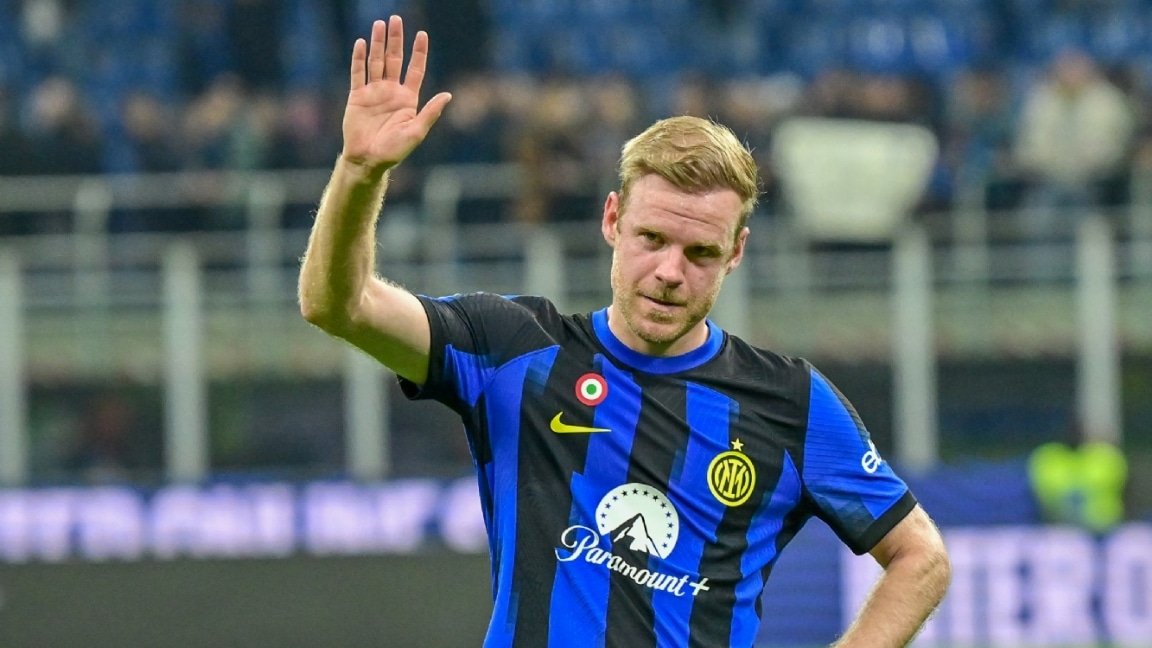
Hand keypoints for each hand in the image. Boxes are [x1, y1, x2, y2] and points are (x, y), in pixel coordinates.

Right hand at [341, 16, 451, 171]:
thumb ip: (431, 112)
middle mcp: (391, 92)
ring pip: (376, 61)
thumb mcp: (417, 132)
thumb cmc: (395, 151)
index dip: (418, 52)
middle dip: (396, 40)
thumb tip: (448, 95)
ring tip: (379, 24)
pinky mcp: (357, 97)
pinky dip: (358, 58)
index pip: (415, 69)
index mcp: (408, 99)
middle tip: (396, 19)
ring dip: (378, 43)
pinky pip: (358, 73)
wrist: (368, 160)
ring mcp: (374, 92)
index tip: (421, 34)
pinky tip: (361, 43)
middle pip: (395, 59)